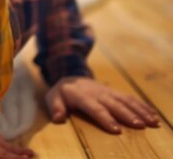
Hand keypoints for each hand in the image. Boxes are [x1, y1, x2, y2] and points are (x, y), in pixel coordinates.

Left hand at [45, 76, 159, 132]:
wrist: (70, 75)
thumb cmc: (61, 92)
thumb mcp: (52, 98)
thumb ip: (55, 107)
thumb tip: (58, 118)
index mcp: (82, 96)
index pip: (95, 108)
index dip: (105, 118)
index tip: (116, 129)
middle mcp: (97, 93)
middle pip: (114, 105)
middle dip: (127, 115)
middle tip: (140, 126)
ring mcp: (108, 92)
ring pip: (125, 101)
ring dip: (139, 111)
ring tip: (152, 121)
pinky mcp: (114, 92)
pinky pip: (130, 98)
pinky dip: (142, 106)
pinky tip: (152, 114)